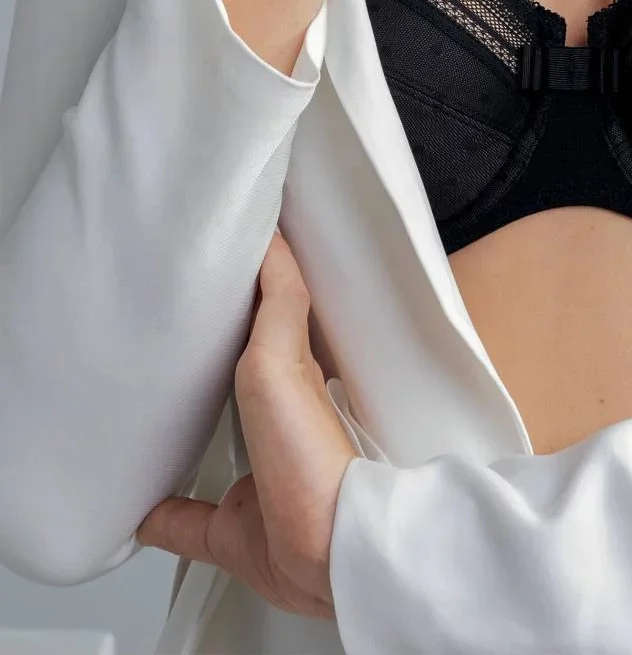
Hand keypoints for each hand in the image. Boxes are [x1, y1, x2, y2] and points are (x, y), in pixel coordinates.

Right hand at [135, 229, 358, 619]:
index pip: (269, 322)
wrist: (327, 553)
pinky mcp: (235, 530)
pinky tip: (141, 510)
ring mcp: (257, 479)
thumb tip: (271, 241)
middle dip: (215, 359)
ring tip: (159, 407)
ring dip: (190, 429)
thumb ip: (278, 303)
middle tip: (178, 333)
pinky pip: (186, 520)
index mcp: (290, 380)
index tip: (219, 267)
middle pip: (240, 381)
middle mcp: (277, 426)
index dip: (248, 294)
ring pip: (216, 445)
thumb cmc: (312, 458)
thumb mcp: (282, 359)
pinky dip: (161, 514)